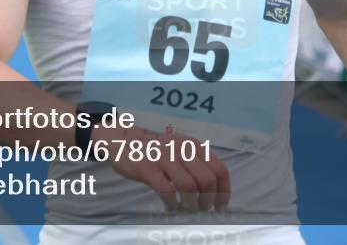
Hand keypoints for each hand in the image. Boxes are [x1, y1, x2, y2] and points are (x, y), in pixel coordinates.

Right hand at [93, 123, 229, 212]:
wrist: (122, 138)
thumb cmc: (154, 147)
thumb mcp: (179, 145)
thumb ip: (195, 159)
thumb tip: (213, 185)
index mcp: (193, 146)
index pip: (219, 169)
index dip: (224, 191)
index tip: (221, 205)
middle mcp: (182, 150)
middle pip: (207, 180)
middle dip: (209, 200)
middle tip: (203, 210)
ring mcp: (164, 159)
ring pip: (189, 187)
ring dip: (191, 205)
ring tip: (187, 209)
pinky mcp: (148, 169)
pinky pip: (166, 191)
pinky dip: (172, 204)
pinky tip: (170, 207)